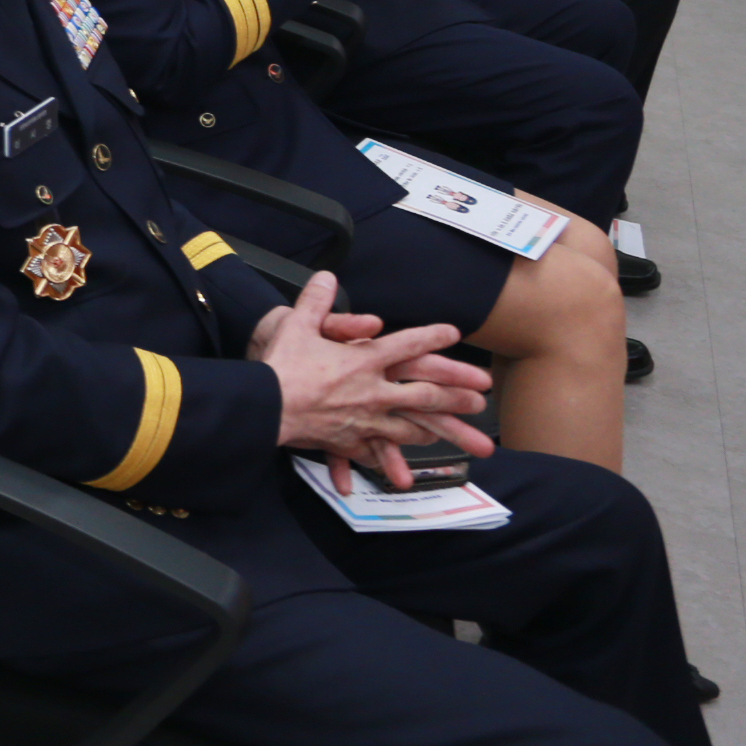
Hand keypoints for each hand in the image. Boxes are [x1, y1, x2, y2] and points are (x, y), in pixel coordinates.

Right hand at [250, 270, 493, 492]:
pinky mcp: (348, 440)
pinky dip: (388, 460)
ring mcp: (364, 419)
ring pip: (409, 427)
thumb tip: (327, 275)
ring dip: (432, 429)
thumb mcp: (296, 324)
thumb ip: (316, 300)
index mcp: (363, 360)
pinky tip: (399, 470)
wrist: (264, 406)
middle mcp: (372, 391)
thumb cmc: (280, 364)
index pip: (406, 344)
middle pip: (424, 394)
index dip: (432, 337)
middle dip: (456, 396)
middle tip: (481, 399)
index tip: (453, 334)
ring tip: (448, 433)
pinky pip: (375, 451)